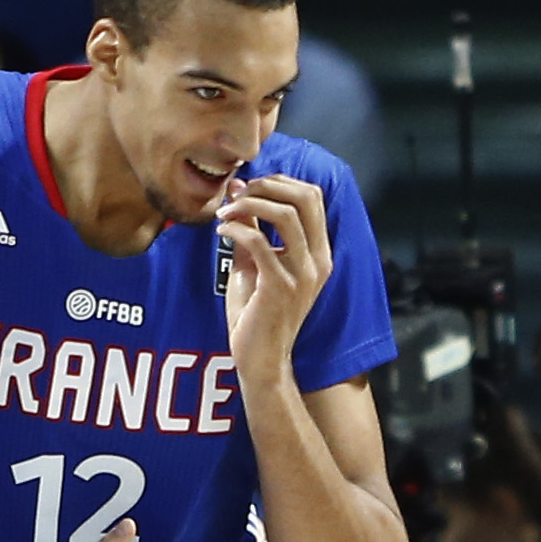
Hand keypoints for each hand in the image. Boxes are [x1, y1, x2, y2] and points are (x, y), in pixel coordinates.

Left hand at [219, 173, 333, 386]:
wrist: (260, 359)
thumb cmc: (257, 314)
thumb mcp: (255, 264)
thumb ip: (252, 230)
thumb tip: (238, 193)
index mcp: (318, 253)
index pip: (312, 197)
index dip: (280, 182)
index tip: (249, 186)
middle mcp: (318, 261)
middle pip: (305, 197)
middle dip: (267, 186)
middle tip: (238, 192)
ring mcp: (302, 274)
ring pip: (285, 214)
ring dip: (249, 204)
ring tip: (225, 211)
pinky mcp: (280, 287)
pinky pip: (259, 242)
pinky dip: (236, 228)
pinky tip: (221, 230)